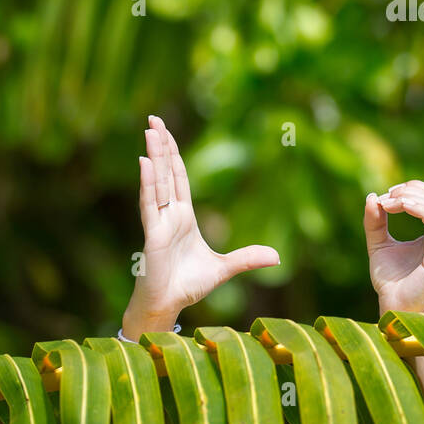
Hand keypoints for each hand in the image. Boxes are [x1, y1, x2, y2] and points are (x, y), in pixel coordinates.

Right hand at [121, 115, 279, 338]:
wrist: (168, 306)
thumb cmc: (188, 285)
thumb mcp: (225, 268)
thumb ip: (247, 258)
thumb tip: (277, 257)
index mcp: (184, 216)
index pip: (178, 178)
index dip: (174, 155)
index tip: (168, 133)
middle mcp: (169, 214)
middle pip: (166, 172)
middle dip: (161, 145)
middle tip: (155, 118)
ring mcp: (160, 221)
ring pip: (157, 181)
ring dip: (154, 155)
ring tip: (150, 129)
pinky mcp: (153, 234)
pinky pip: (150, 203)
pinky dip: (148, 182)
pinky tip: (145, 161)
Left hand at [365, 180, 423, 314]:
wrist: (392, 305)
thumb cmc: (390, 280)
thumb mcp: (378, 244)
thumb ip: (375, 221)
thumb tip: (372, 196)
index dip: (410, 189)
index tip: (386, 196)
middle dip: (409, 189)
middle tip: (386, 198)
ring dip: (409, 197)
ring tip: (387, 204)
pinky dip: (415, 208)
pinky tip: (397, 207)